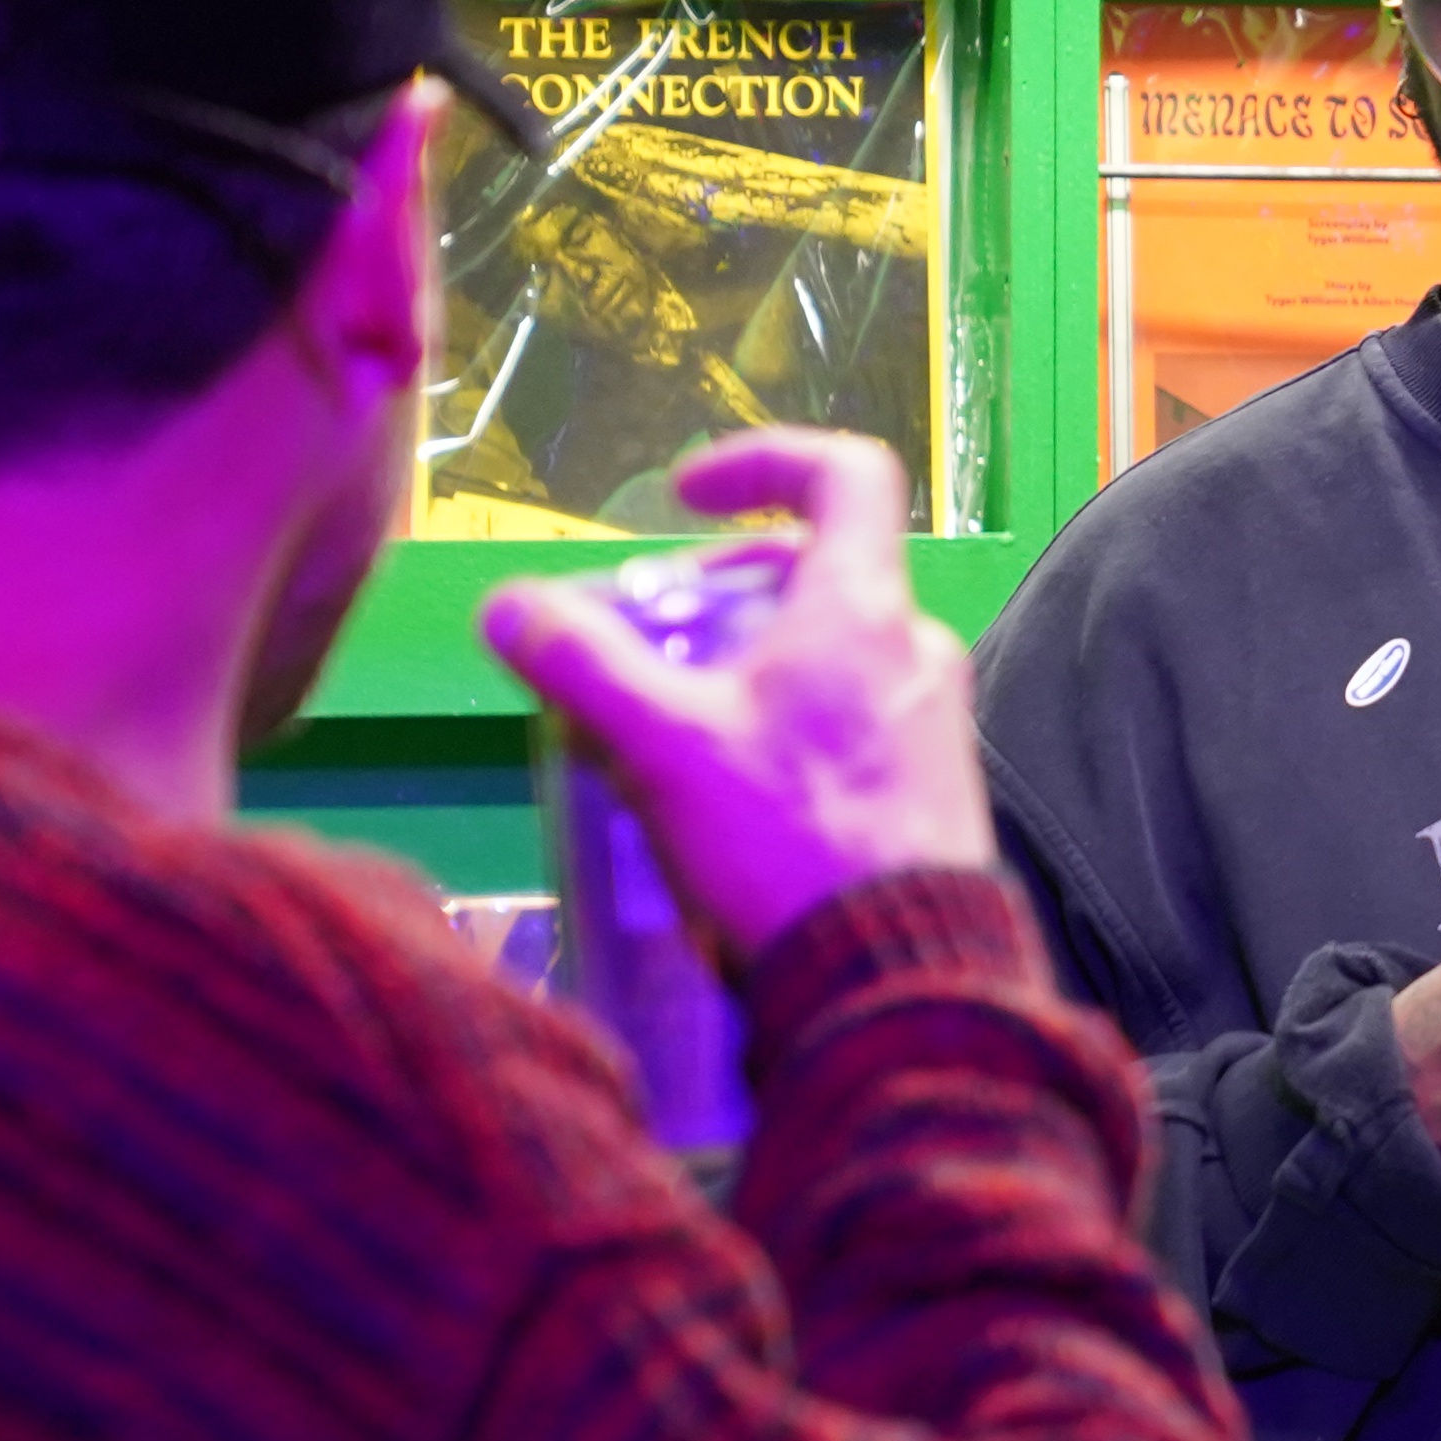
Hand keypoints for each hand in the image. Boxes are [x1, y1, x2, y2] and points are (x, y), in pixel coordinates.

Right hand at [481, 429, 995, 957]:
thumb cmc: (786, 842)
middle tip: (649, 645)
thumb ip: (580, 666)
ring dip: (746, 668)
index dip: (761, 461)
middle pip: (818, 576)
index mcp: (864, 608)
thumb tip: (508, 605)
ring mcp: (933, 723)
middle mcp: (915, 650)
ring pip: (831, 658)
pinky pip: (850, 724)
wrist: (897, 978)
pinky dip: (783, 725)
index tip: (686, 498)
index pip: (844, 473)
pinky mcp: (930, 792)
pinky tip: (725, 796)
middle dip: (722, 594)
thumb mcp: (662, 746)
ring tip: (669, 729)